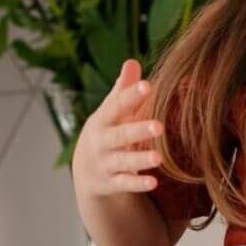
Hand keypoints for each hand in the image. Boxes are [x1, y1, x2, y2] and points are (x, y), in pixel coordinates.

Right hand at [74, 59, 165, 200]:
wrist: (86, 170)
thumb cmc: (107, 131)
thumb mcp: (110, 111)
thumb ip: (123, 89)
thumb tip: (133, 61)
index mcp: (103, 119)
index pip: (116, 105)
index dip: (131, 95)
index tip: (148, 86)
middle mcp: (102, 142)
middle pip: (120, 135)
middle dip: (138, 130)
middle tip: (159, 126)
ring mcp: (106, 163)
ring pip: (123, 162)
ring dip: (140, 160)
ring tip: (159, 158)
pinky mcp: (112, 183)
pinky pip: (125, 184)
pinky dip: (138, 184)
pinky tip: (154, 182)